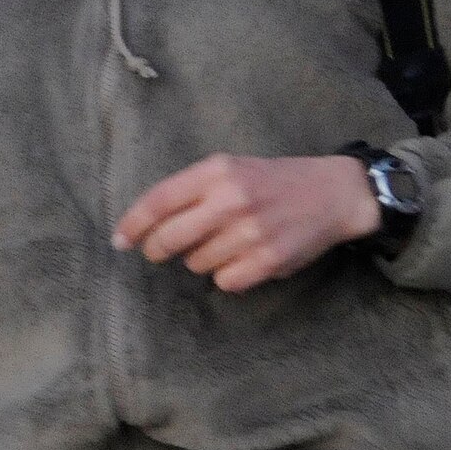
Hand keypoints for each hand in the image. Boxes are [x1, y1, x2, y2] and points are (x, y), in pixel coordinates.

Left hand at [112, 153, 380, 293]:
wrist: (332, 193)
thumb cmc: (270, 181)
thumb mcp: (229, 169)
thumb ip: (191, 190)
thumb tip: (144, 225)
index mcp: (216, 171)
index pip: (159, 201)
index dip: (132, 224)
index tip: (118, 241)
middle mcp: (231, 200)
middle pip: (169, 238)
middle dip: (156, 249)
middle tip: (157, 251)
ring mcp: (250, 232)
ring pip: (196, 263)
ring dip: (199, 259)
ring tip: (222, 243)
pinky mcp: (269, 260)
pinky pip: (225, 281)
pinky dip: (227, 275)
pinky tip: (242, 259)